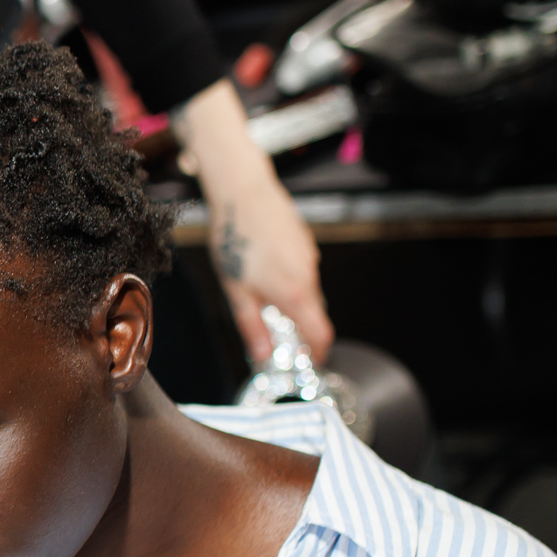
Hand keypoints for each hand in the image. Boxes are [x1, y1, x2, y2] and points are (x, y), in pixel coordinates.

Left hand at [205, 166, 330, 362]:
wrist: (244, 195)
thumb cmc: (235, 241)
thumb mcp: (236, 293)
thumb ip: (252, 327)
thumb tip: (263, 356)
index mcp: (295, 294)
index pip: (321, 333)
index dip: (319, 352)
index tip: (312, 361)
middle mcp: (309, 276)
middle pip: (314, 312)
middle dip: (301, 326)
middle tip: (280, 331)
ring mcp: (310, 256)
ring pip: (308, 289)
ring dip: (292, 299)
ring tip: (262, 290)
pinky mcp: (306, 242)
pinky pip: (303, 269)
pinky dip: (290, 277)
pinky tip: (266, 266)